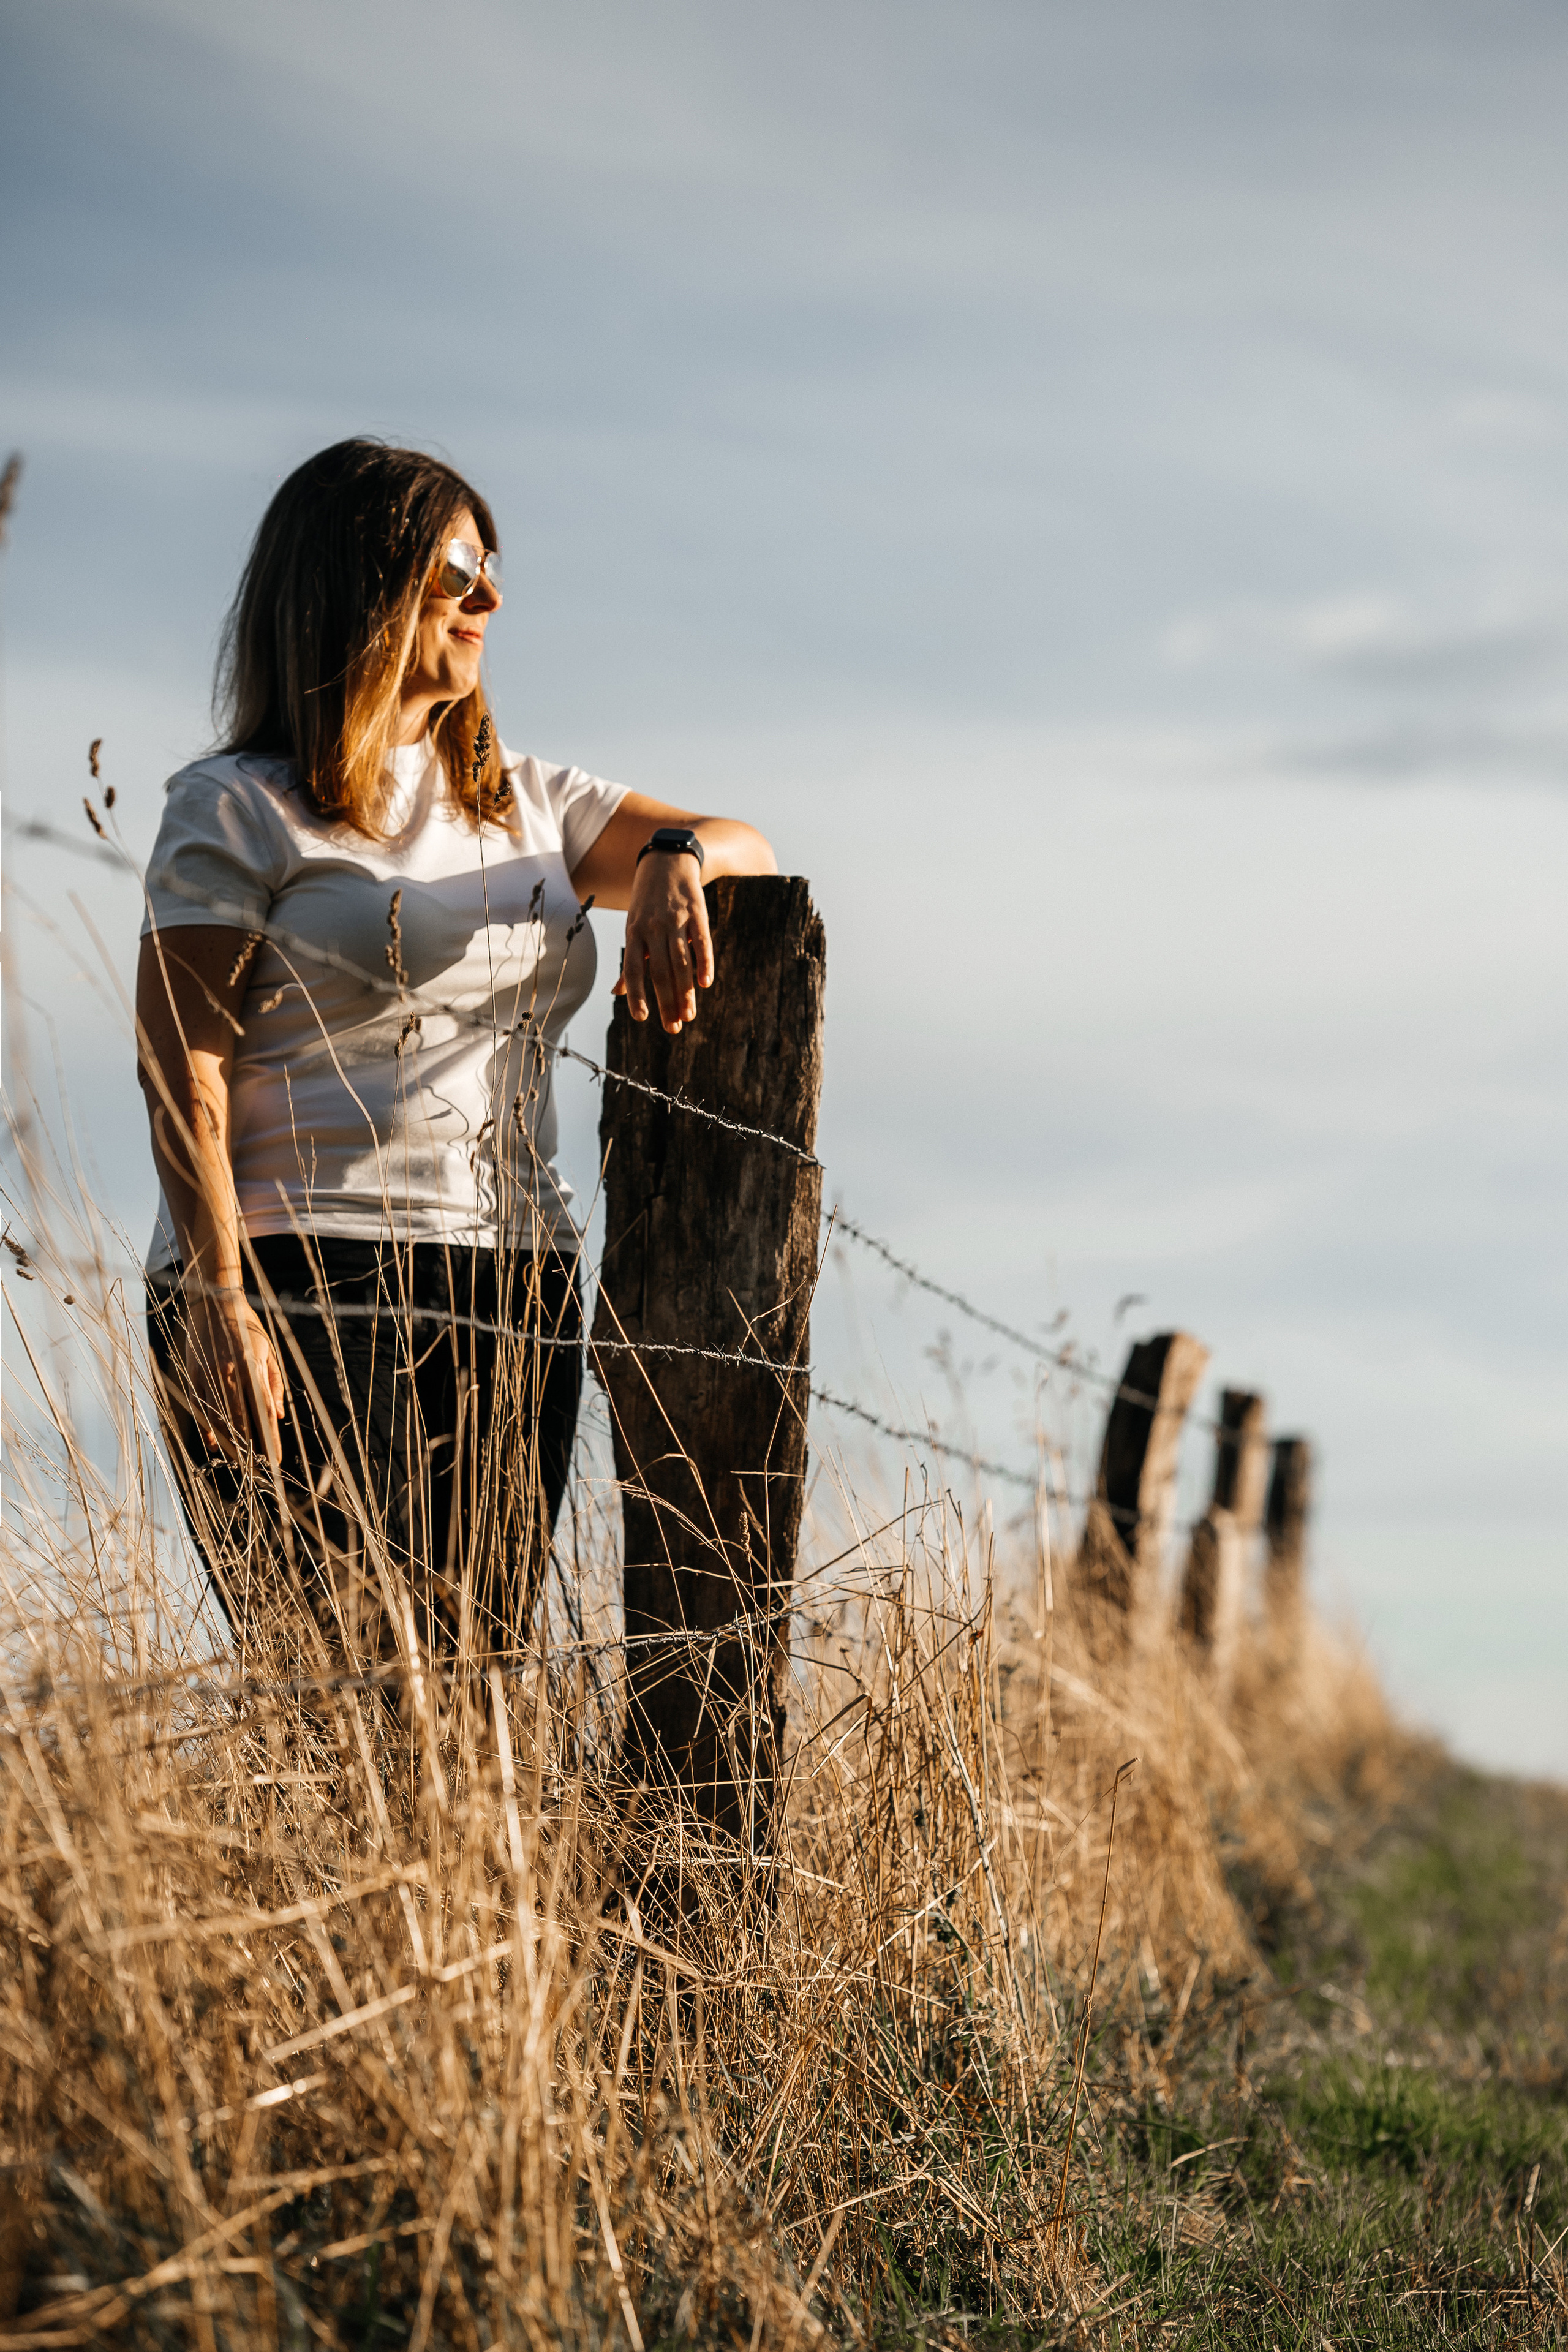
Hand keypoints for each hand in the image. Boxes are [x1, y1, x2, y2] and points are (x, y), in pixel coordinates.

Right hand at [180, 1283, 286, 1464]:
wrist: (214, 1301)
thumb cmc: (247, 1327)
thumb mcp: (268, 1350)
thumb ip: (274, 1383)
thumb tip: (278, 1416)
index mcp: (253, 1366)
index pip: (264, 1410)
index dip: (270, 1438)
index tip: (275, 1459)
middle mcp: (231, 1372)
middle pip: (241, 1419)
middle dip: (249, 1447)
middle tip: (257, 1469)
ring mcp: (209, 1373)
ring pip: (218, 1417)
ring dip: (228, 1442)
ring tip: (238, 1462)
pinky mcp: (193, 1374)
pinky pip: (200, 1407)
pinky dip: (207, 1427)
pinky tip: (214, 1443)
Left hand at [613, 850, 713, 1033]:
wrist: (669, 861)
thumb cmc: (648, 901)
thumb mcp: (634, 926)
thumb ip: (631, 960)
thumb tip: (617, 993)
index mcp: (634, 932)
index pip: (634, 969)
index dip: (637, 994)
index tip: (642, 1019)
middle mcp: (653, 927)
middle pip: (659, 972)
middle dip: (666, 1002)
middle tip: (674, 1028)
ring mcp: (675, 920)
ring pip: (680, 962)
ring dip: (685, 991)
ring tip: (689, 1015)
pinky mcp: (697, 912)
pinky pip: (701, 942)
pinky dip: (704, 964)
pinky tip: (705, 984)